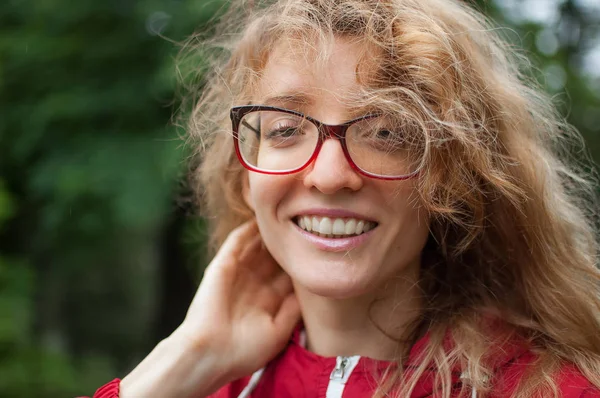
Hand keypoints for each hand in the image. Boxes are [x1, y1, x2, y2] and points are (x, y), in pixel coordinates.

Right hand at [174, 220, 300, 384]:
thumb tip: (310, 287)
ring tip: (288, 211)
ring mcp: (239, 272)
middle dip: (290, 241)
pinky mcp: (223, 264)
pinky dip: (248, 228)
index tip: (321, 246)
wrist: (211, 353)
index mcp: (269, 299)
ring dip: (270, 230)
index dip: (303, 260)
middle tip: (308, 220)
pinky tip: (262, 215)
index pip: (289, 273)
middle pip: (276, 255)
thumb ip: (294, 309)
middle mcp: (255, 282)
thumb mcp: (279, 331)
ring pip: (258, 245)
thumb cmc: (245, 350)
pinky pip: (237, 241)